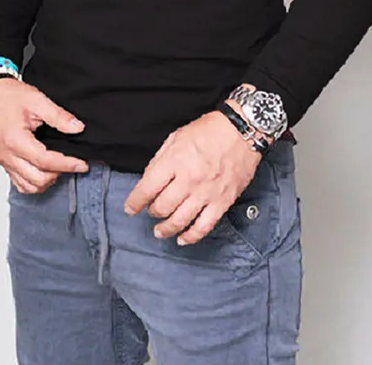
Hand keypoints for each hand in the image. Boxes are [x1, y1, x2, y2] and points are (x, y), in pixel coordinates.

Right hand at [0, 77, 88, 193]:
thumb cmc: (9, 96)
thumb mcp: (37, 100)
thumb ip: (58, 116)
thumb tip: (77, 128)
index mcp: (15, 140)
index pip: (46, 161)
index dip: (67, 164)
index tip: (82, 164)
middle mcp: (8, 155)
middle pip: (38, 179)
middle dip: (59, 173)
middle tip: (72, 162)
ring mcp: (4, 161)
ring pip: (29, 186)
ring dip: (47, 181)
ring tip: (59, 166)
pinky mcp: (4, 162)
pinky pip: (20, 183)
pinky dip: (34, 183)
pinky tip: (44, 171)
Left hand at [123, 103, 263, 245]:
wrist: (241, 131)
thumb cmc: (208, 131)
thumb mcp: (176, 137)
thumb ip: (160, 160)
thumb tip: (148, 180)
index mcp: (174, 161)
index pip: (147, 188)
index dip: (135, 201)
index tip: (129, 208)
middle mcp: (189, 179)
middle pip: (162, 207)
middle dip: (152, 212)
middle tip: (150, 211)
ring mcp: (206, 193)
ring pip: (180, 220)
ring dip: (166, 229)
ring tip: (160, 231)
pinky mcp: (222, 202)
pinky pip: (204, 226)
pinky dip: (191, 236)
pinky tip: (182, 239)